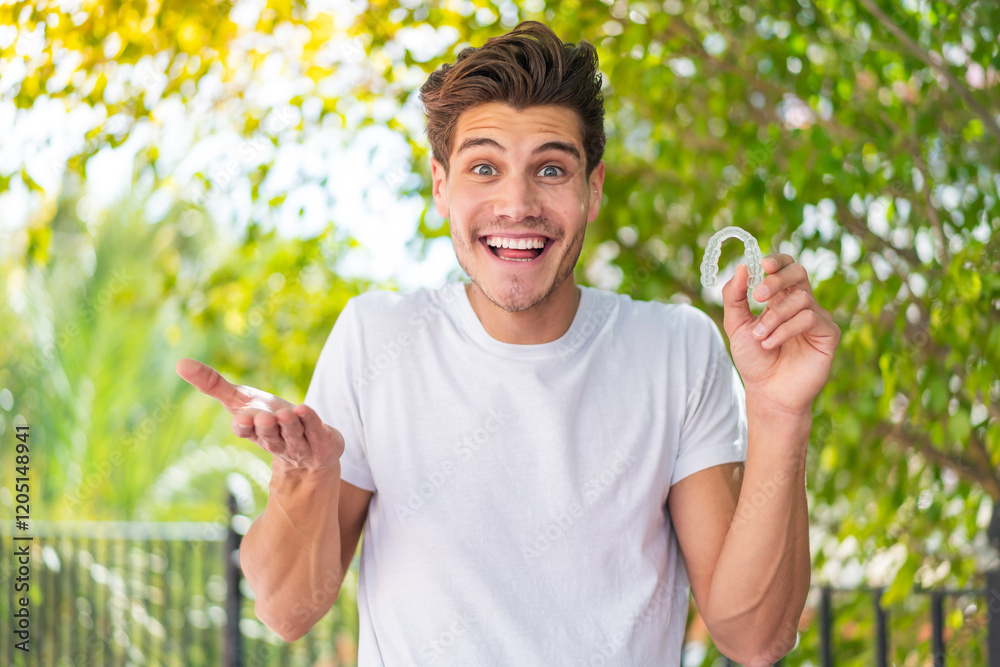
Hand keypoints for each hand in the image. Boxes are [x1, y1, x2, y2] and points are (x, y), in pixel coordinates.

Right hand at [175, 358, 343, 471]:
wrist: (309, 449)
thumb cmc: (269, 419)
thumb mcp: (241, 400)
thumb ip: (213, 384)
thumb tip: (179, 362)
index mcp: (254, 432)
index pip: (246, 431)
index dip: (244, 426)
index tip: (242, 419)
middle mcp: (276, 441)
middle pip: (270, 436)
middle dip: (266, 428)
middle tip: (264, 417)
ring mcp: (300, 445)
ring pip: (294, 435)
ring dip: (290, 425)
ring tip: (287, 413)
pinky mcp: (322, 443)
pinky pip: (317, 431)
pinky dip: (312, 421)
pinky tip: (305, 409)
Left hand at [720, 255, 840, 415]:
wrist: (767, 392)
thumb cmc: (753, 360)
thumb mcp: (735, 326)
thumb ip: (734, 297)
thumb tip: (742, 267)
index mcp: (780, 298)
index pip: (785, 267)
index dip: (777, 261)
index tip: (761, 264)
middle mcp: (801, 304)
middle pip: (798, 272)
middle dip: (776, 280)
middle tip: (757, 296)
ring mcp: (817, 317)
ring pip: (801, 298)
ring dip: (775, 316)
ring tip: (760, 338)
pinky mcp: (828, 334)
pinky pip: (810, 318)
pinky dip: (786, 329)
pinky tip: (771, 344)